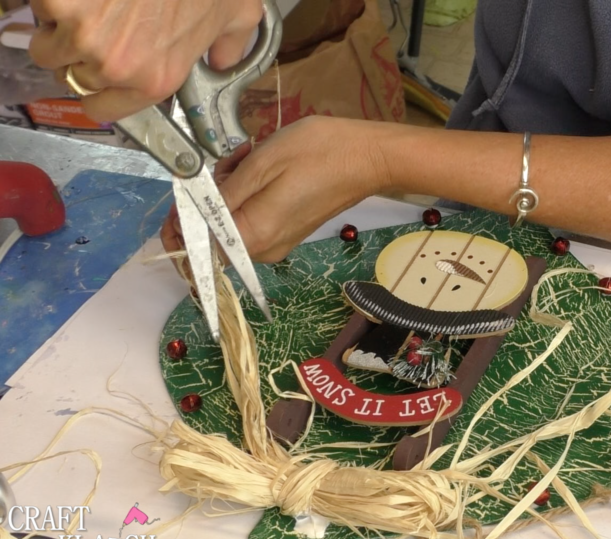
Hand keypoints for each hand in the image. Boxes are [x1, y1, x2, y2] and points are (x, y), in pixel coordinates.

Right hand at [29, 0, 262, 120]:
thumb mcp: (238, 14)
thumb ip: (228, 46)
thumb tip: (223, 59)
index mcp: (155, 79)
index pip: (100, 110)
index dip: (94, 89)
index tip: (95, 70)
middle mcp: (115, 67)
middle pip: (68, 75)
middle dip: (77, 50)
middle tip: (99, 21)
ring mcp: (81, 35)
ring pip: (45, 42)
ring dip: (60, 22)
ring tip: (92, 1)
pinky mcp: (57, 3)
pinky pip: (38, 5)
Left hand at [161, 116, 394, 263]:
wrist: (368, 157)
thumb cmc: (319, 153)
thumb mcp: (262, 164)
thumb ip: (221, 197)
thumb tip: (189, 217)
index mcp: (255, 236)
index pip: (197, 251)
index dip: (178, 225)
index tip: (183, 190)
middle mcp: (263, 250)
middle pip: (211, 235)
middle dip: (206, 198)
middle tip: (226, 160)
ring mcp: (276, 242)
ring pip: (229, 222)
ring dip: (227, 189)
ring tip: (248, 155)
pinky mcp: (285, 231)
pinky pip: (248, 217)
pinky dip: (245, 192)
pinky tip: (259, 164)